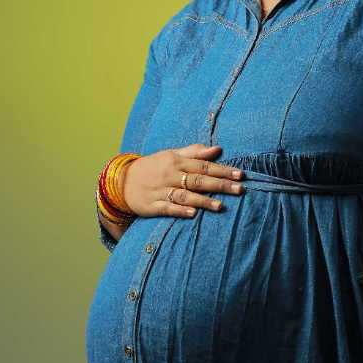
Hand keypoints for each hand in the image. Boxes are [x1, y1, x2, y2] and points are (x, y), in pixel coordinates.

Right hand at [121, 144, 244, 218]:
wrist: (121, 181)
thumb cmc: (153, 167)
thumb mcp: (171, 155)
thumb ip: (194, 152)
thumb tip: (217, 149)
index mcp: (176, 161)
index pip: (203, 165)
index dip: (222, 170)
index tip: (240, 175)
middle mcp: (170, 175)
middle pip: (198, 180)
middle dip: (220, 185)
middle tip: (240, 190)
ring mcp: (160, 190)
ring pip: (184, 195)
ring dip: (203, 201)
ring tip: (220, 206)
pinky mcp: (152, 205)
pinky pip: (167, 208)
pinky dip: (180, 210)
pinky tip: (193, 214)